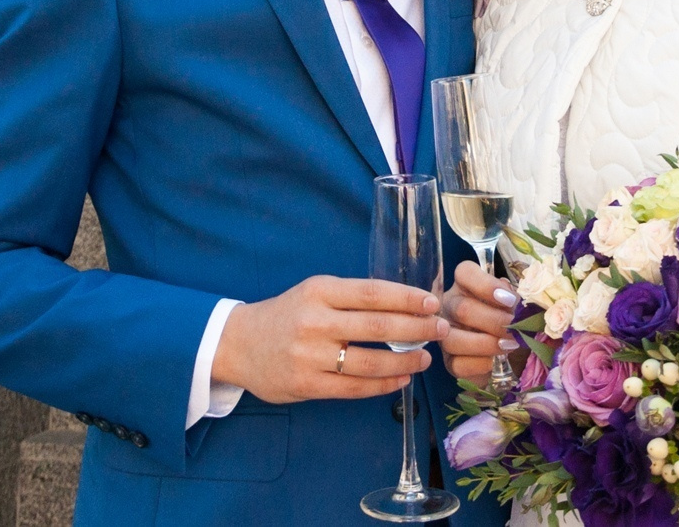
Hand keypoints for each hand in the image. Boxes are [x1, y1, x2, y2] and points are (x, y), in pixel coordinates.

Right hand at [210, 276, 441, 403]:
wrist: (237, 343)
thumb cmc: (286, 314)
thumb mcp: (314, 293)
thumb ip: (352, 299)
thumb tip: (406, 305)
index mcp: (319, 291)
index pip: (373, 292)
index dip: (407, 298)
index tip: (432, 303)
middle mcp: (314, 321)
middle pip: (377, 327)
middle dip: (416, 329)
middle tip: (441, 329)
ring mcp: (310, 355)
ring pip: (370, 362)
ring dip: (405, 361)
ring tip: (425, 358)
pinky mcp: (306, 385)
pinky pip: (354, 388)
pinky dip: (383, 385)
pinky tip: (401, 379)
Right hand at [441, 259, 521, 382]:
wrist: (516, 358)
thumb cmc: (515, 323)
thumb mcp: (517, 306)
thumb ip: (517, 300)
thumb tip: (522, 303)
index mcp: (467, 286)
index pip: (465, 273)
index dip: (486, 285)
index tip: (510, 300)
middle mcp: (451, 307)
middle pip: (462, 308)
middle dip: (493, 320)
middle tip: (515, 327)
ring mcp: (447, 335)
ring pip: (453, 338)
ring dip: (486, 343)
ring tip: (509, 345)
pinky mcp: (450, 362)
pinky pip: (457, 364)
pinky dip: (480, 364)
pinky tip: (496, 362)